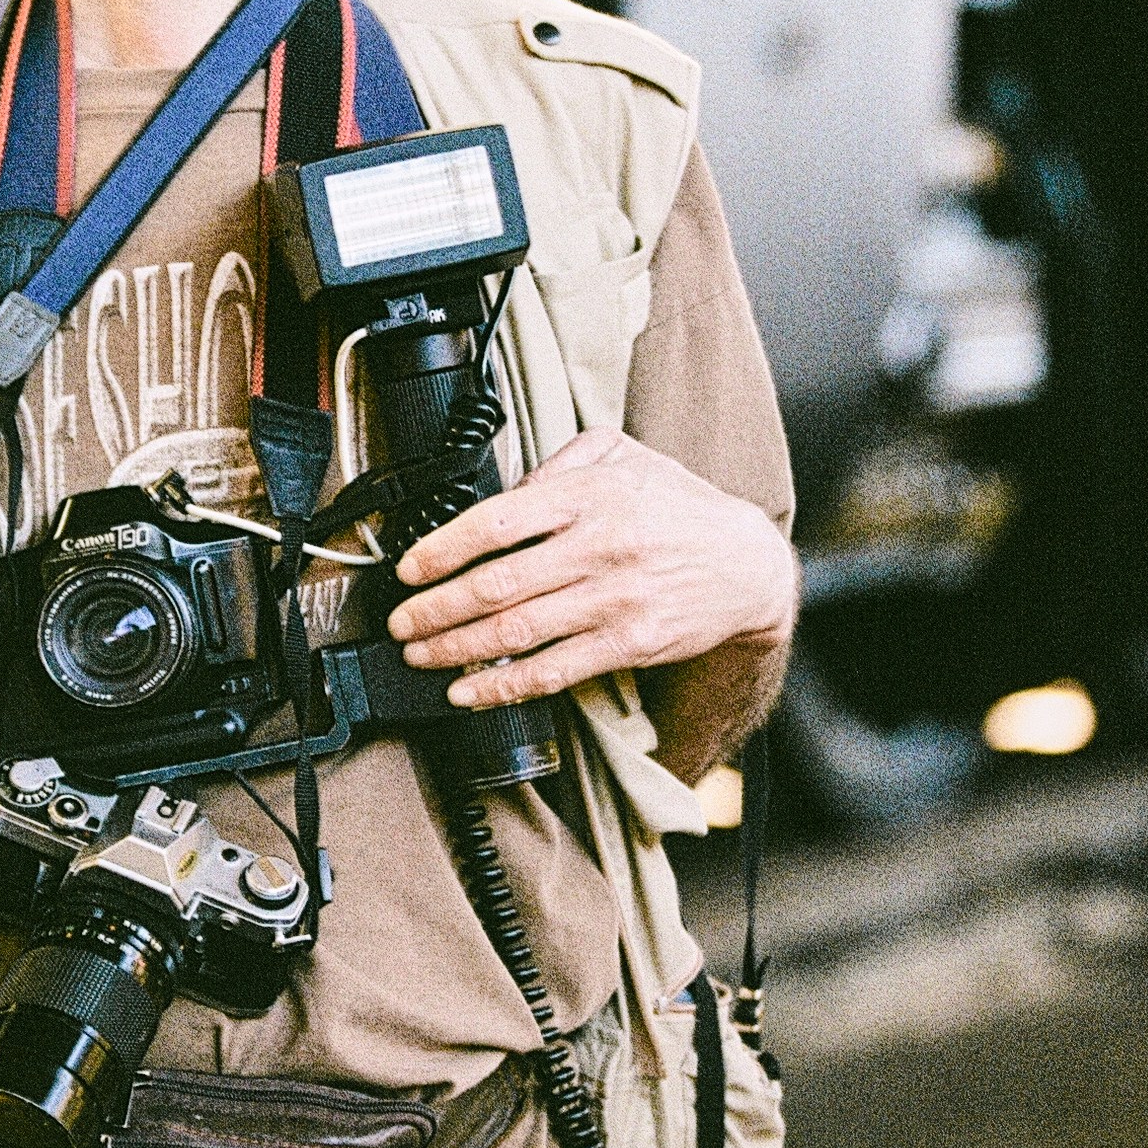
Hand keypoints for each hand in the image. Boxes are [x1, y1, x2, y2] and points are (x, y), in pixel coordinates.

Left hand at [385, 427, 796, 710]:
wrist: (747, 564)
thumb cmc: (679, 508)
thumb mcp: (623, 457)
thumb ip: (560, 463)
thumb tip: (504, 488)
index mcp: (590, 496)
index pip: (497, 522)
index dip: (442, 549)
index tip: (409, 568)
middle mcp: (599, 547)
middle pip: (496, 584)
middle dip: (434, 608)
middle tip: (400, 621)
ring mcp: (614, 600)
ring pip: (516, 632)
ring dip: (455, 649)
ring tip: (419, 653)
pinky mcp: (628, 643)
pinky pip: (552, 671)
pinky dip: (503, 685)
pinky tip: (469, 691)